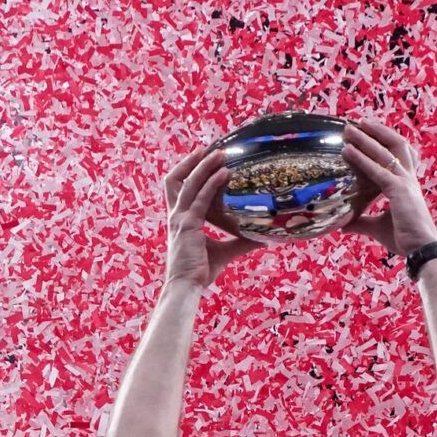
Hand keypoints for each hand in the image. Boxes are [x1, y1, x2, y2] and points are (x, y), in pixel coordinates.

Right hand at [161, 145, 261, 290]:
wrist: (187, 287)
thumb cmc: (201, 271)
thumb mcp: (225, 252)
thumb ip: (240, 242)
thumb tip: (262, 237)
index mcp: (180, 219)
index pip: (179, 188)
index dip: (188, 172)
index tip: (204, 159)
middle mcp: (176, 215)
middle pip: (174, 179)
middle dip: (190, 162)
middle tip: (208, 149)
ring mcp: (180, 218)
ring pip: (189, 183)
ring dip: (204, 166)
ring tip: (220, 153)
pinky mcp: (188, 224)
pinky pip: (201, 198)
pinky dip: (212, 183)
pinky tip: (225, 173)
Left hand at [340, 119, 436, 257]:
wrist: (422, 250)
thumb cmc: (406, 240)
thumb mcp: (378, 228)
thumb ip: (362, 222)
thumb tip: (344, 224)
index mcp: (407, 185)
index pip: (399, 155)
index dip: (385, 142)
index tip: (368, 132)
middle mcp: (408, 179)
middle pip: (396, 144)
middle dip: (377, 131)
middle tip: (357, 123)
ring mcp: (405, 182)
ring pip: (385, 152)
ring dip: (366, 138)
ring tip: (349, 129)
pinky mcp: (399, 190)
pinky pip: (377, 170)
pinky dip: (361, 159)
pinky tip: (347, 150)